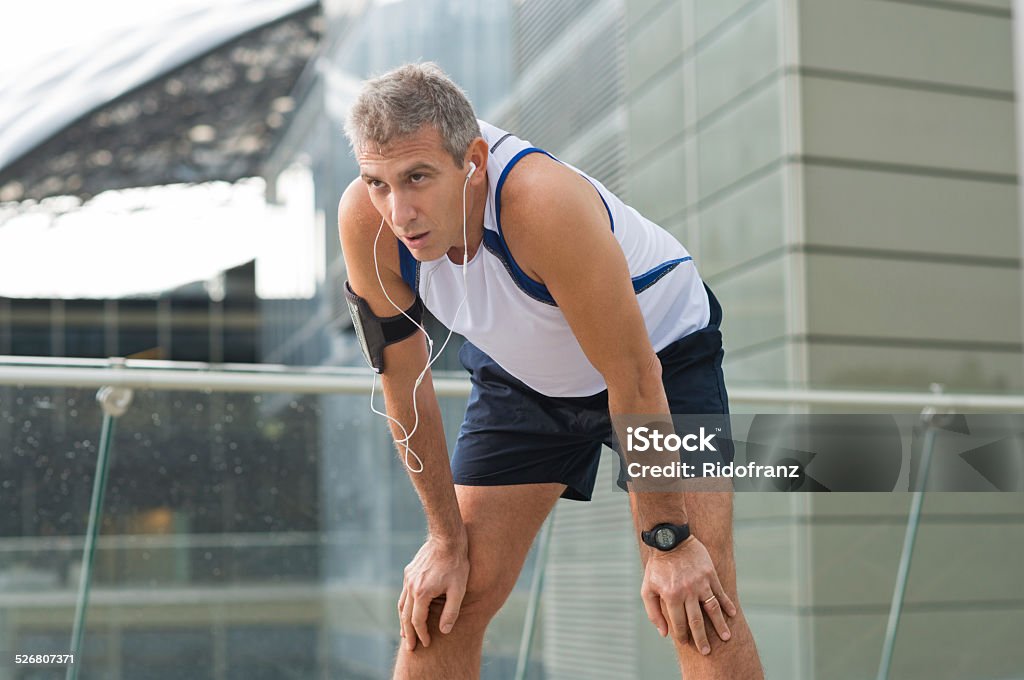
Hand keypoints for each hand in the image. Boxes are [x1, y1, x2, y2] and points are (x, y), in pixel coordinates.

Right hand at [398, 534, 469, 650]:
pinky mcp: (409, 571)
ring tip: (405, 634)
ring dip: (403, 621)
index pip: (418, 621)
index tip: (426, 643)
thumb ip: (451, 612)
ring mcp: (408, 578)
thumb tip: (444, 631)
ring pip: (401, 605)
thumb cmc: (457, 564)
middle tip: (410, 647)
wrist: (447, 538)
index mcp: (421, 593)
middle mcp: (411, 586)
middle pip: (405, 616)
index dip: (422, 634)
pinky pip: (404, 594)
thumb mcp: (459, 590)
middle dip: (408, 633)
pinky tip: (408, 611)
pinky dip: (404, 607)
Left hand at [640, 536, 737, 654]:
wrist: (670, 539)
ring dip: (720, 625)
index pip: (679, 623)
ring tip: (726, 637)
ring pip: (713, 609)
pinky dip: (727, 604)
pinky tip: (732, 614)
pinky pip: (720, 593)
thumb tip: (664, 633)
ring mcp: (701, 583)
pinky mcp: (710, 574)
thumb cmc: (657, 567)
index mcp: (671, 596)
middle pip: (697, 621)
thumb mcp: (648, 588)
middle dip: (702, 639)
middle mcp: (688, 592)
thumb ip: (653, 612)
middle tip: (707, 651)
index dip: (683, 636)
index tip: (687, 643)